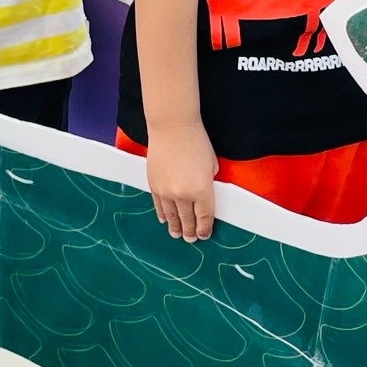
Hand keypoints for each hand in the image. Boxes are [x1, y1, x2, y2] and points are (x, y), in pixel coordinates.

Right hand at [147, 120, 217, 240]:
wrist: (172, 127)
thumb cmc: (196, 141)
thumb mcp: (212, 165)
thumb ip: (209, 182)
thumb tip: (204, 194)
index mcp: (202, 191)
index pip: (204, 217)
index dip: (204, 229)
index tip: (204, 235)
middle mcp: (183, 195)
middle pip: (188, 220)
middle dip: (190, 232)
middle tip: (190, 239)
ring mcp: (166, 191)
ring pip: (172, 216)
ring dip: (176, 227)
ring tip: (177, 235)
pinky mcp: (154, 185)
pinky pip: (159, 206)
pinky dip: (163, 215)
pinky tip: (165, 220)